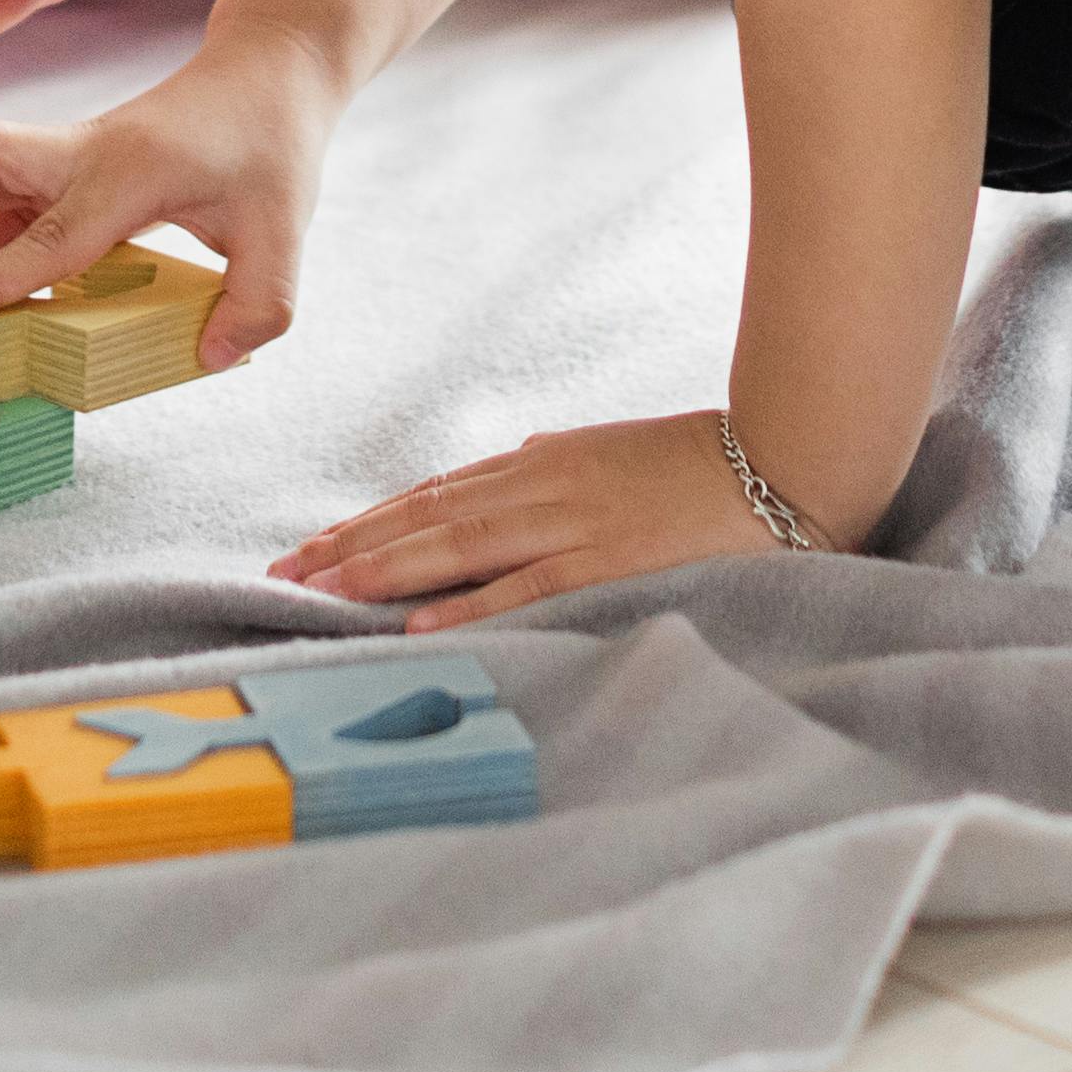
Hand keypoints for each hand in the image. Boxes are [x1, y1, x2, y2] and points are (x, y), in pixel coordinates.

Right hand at [0, 34, 335, 365]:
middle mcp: (84, 151)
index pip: (51, 232)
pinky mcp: (61, 158)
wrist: (267, 72)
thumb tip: (209, 358)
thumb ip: (259, 304)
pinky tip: (30, 266)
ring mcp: (66, 150)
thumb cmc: (274, 145)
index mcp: (133, 170)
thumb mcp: (287, 231)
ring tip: (6, 288)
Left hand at [273, 413, 793, 627]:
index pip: (434, 495)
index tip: (313, 547)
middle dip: (352, 546)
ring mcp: (573, 522)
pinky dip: (466, 602)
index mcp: (542, 462)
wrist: (785, 457)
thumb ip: (555, 466)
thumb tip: (508, 465)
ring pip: (457, 547)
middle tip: (286, 573)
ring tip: (323, 591)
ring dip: (384, 569)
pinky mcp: (608, 561)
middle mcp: (542, 485)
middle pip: (427, 518)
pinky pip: (523, 585)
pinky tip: (416, 619)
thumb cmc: (701, 462)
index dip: (370, 522)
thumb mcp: (610, 453)